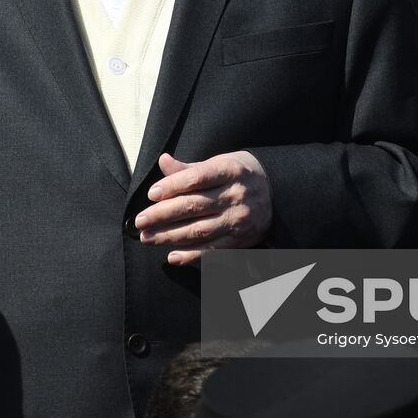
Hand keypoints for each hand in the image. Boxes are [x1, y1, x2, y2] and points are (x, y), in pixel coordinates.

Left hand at [133, 152, 271, 265]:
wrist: (277, 193)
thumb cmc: (239, 174)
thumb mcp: (220, 162)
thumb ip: (189, 168)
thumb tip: (162, 161)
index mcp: (231, 170)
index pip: (197, 178)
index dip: (172, 186)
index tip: (151, 194)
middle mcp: (236, 195)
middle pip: (194, 206)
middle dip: (163, 215)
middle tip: (140, 221)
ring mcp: (239, 220)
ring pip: (200, 231)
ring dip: (170, 236)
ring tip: (148, 238)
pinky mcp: (240, 240)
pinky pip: (213, 251)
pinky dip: (191, 256)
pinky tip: (172, 256)